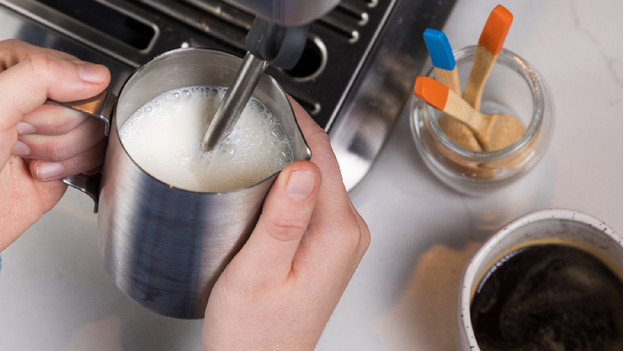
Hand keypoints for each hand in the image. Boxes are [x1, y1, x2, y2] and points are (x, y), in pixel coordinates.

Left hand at [0, 39, 109, 250]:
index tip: (25, 112)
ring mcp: (49, 131)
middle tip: (19, 137)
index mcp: (12, 70)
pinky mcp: (64, 160)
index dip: (57, 96)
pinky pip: (95, 156)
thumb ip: (42, 76)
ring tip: (25, 156)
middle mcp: (32, 99)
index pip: (70, 70)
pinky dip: (73, 168)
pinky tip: (43, 171)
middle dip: (56, 127)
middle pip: (87, 102)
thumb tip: (95, 75)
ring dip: (61, 151)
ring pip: (95, 130)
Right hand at [203, 98, 369, 349]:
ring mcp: (339, 239)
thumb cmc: (256, 333)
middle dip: (292, 133)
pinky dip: (289, 182)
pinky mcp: (325, 245)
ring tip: (257, 140)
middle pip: (323, 162)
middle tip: (256, 115)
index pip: (323, 155)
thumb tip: (303, 168)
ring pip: (317, 178)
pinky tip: (265, 180)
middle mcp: (347, 232)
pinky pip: (311, 198)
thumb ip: (283, 220)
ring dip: (289, 156)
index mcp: (336, 232)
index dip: (299, 120)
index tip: (275, 98)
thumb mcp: (259, 272)